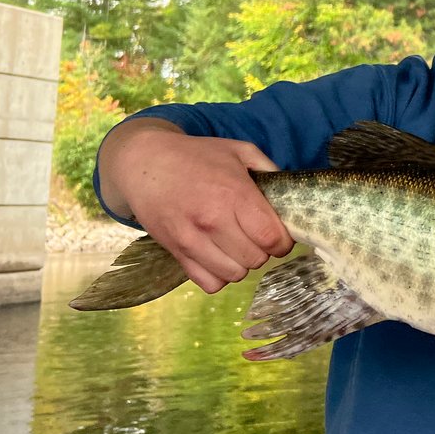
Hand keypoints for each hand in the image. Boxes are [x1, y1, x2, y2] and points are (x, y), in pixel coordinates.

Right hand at [100, 119, 293, 293]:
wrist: (144, 163)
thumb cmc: (196, 156)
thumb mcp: (239, 150)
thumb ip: (269, 169)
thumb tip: (290, 195)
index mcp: (234, 194)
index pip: (271, 238)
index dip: (283, 241)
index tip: (280, 235)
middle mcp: (213, 220)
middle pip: (256, 259)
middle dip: (264, 251)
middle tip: (257, 237)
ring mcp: (191, 240)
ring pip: (234, 274)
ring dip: (242, 264)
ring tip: (238, 246)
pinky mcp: (175, 253)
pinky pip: (209, 283)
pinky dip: (220, 276)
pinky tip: (220, 257)